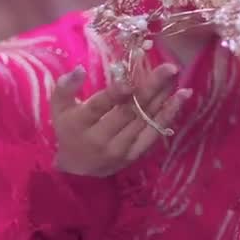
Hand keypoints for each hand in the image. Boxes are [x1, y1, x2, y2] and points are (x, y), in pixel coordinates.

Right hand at [49, 62, 190, 176]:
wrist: (78, 172)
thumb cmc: (69, 130)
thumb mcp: (59, 108)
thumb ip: (65, 87)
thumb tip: (80, 69)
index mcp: (80, 123)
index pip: (98, 108)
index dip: (114, 95)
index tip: (129, 82)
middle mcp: (101, 138)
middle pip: (128, 111)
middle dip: (150, 88)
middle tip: (169, 68)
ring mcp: (120, 149)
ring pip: (144, 120)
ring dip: (164, 98)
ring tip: (177, 77)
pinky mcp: (134, 155)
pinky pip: (153, 133)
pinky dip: (168, 115)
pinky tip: (180, 98)